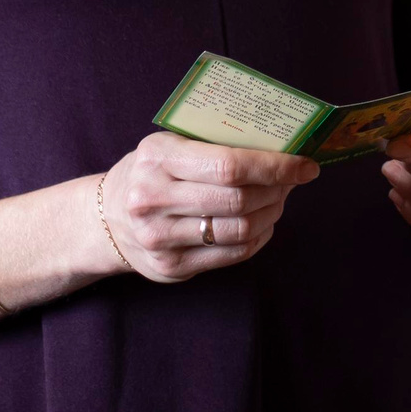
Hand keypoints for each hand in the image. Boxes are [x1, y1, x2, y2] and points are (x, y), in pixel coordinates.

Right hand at [96, 132, 316, 283]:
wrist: (105, 218)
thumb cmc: (153, 171)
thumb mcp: (171, 144)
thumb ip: (216, 144)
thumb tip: (283, 144)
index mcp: (158, 157)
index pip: (229, 165)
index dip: (274, 166)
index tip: (305, 164)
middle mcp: (153, 199)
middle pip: (238, 200)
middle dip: (278, 188)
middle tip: (295, 179)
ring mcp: (160, 238)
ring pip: (240, 230)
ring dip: (272, 213)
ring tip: (280, 198)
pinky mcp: (171, 267)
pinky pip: (232, 254)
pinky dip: (259, 237)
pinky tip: (264, 223)